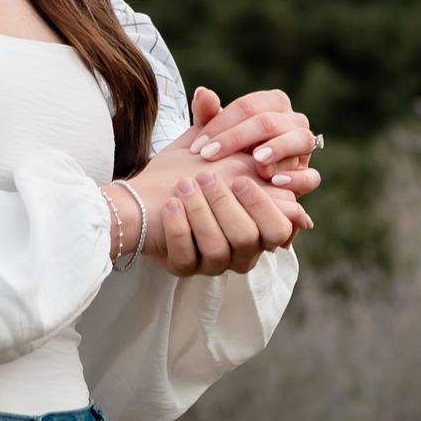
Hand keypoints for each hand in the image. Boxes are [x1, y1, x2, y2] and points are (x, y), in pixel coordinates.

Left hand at [155, 161, 305, 276]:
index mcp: (257, 226)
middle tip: (204, 176)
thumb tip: (271, 154)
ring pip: (217, 249)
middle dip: (224, 204)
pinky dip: (178, 228)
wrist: (142, 192)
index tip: (239, 179)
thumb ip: (247, 154)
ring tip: (183, 186)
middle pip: (247, 238)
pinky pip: (186, 257)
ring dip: (199, 213)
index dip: (263, 206)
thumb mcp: (219, 155)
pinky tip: (171, 205)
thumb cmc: (187, 170)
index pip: (278, 228)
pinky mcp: (183, 267)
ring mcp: (212, 262)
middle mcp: (239, 250)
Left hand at [186, 85, 320, 196]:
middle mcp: (294, 120)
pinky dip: (295, 178)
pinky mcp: (309, 175)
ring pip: (299, 140)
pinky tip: (275, 182)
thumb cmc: (230, 150)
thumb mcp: (216, 134)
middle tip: (209, 156)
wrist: (246, 184)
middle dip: (236, 138)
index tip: (198, 146)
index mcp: (273, 103)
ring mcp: (306, 146)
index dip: (220, 124)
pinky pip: (311, 176)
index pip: (247, 107)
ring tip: (255, 161)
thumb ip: (207, 115)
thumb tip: (203, 92)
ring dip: (277, 150)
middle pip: (269, 122)